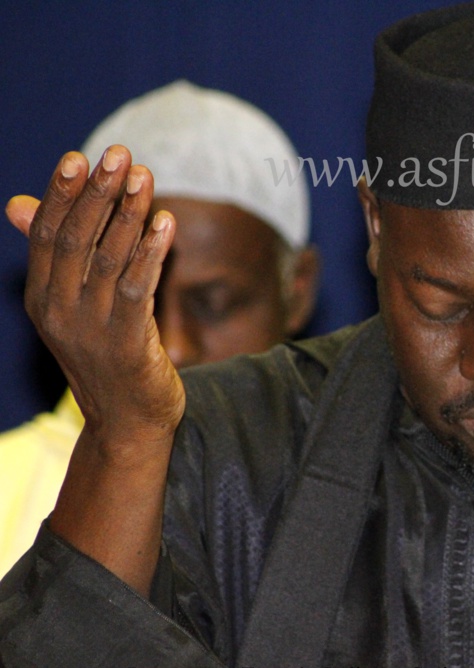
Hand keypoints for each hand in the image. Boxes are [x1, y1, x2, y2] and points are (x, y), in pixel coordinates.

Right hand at [7, 147, 183, 441]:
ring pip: (108, 258)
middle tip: (118, 153)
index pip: (48, 235)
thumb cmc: (106, 355)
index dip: (62, 194)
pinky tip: (167, 223)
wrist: (128, 422)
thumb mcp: (71, 305)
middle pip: (75, 239)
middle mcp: (59, 310)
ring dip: (128, 214)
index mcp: (42, 297)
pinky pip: (138, 289)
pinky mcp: (128, 344)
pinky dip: (151, 254)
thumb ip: (57, 256)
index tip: (78, 156)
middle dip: (96, 193)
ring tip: (144, 177)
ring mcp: (92, 328)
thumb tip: (20, 204)